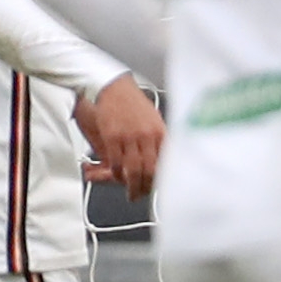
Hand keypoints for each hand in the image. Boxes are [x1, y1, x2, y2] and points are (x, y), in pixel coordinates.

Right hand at [77, 72, 164, 194]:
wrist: (114, 87)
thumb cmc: (133, 103)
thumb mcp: (154, 120)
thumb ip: (160, 139)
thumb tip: (167, 159)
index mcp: (160, 132)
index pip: (166, 163)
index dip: (163, 179)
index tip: (161, 188)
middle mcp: (147, 136)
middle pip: (150, 171)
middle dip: (147, 188)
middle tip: (143, 194)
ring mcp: (129, 138)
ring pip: (133, 171)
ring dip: (132, 186)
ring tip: (132, 193)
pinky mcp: (112, 138)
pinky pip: (116, 163)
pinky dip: (117, 174)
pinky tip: (118, 176)